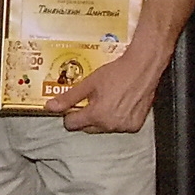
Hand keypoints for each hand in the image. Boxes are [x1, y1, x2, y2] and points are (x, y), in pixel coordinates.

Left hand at [44, 46, 160, 132]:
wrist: (143, 67)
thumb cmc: (117, 72)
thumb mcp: (88, 83)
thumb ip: (68, 98)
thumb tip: (51, 107)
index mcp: (96, 115)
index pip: (72, 124)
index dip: (69, 114)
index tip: (72, 106)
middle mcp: (110, 125)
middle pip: (87, 127)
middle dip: (85, 116)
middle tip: (90, 99)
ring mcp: (124, 126)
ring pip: (103, 127)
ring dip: (101, 118)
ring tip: (106, 99)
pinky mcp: (135, 125)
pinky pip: (119, 126)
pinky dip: (116, 118)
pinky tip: (118, 104)